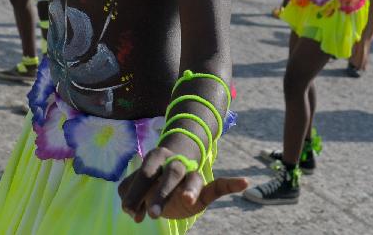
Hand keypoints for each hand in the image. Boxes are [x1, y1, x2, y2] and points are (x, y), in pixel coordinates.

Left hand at [118, 147, 245, 221]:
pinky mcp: (204, 189)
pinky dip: (232, 184)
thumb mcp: (136, 185)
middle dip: (162, 192)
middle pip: (172, 172)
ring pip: (194, 178)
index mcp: (156, 158)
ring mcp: (191, 175)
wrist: (171, 169)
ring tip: (188, 200)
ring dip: (190, 190)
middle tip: (153, 215)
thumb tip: (130, 210)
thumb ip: (129, 193)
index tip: (129, 211)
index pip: (146, 172)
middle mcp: (175, 163)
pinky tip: (244, 182)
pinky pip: (219, 185)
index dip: (137, 190)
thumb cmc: (150, 180)